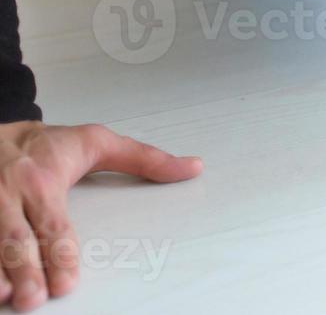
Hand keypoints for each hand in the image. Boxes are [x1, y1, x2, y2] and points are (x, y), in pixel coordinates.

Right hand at [0, 121, 201, 309]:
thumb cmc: (46, 144)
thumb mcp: (97, 142)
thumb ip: (144, 159)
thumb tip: (192, 168)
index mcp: (43, 180)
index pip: (53, 224)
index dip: (60, 255)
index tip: (67, 282)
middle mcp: (9, 195)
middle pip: (18, 239)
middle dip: (26, 270)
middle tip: (35, 299)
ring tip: (6, 297)